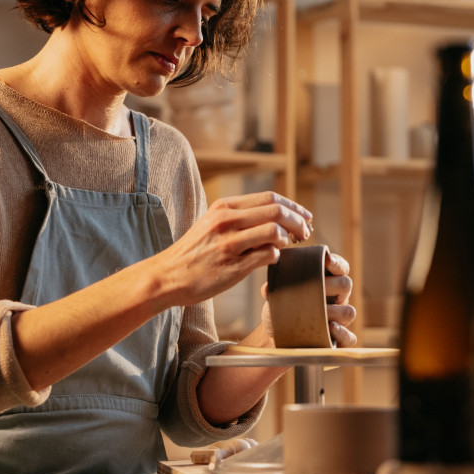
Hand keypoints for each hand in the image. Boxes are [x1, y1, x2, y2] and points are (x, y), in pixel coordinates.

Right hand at [152, 191, 312, 307]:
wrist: (168, 276)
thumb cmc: (194, 252)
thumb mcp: (212, 223)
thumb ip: (239, 216)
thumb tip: (275, 214)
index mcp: (224, 207)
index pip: (270, 198)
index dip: (293, 207)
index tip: (304, 217)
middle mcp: (227, 221)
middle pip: (277, 212)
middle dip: (299, 221)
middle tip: (305, 233)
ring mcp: (229, 244)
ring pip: (275, 232)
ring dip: (289, 239)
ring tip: (287, 246)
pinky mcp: (232, 267)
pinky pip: (268, 256)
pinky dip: (276, 257)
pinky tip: (271, 260)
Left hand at [260, 249, 357, 347]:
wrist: (278, 333)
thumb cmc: (283, 308)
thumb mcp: (276, 296)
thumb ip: (273, 289)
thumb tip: (267, 289)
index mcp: (327, 282)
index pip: (339, 267)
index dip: (337, 263)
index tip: (327, 260)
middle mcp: (337, 298)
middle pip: (346, 284)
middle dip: (334, 284)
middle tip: (319, 287)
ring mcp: (340, 319)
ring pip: (349, 311)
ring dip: (336, 310)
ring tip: (322, 312)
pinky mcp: (339, 340)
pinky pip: (350, 338)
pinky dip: (342, 333)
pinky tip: (330, 329)